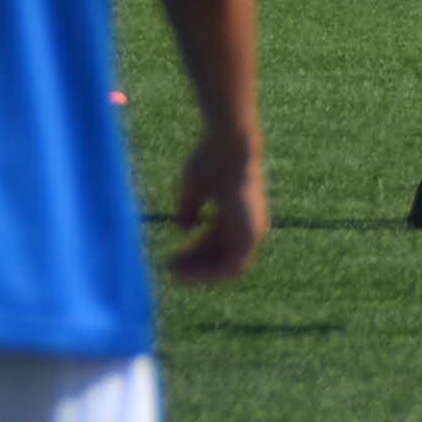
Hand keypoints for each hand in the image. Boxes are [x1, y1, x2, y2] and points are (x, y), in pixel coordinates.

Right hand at [166, 132, 265, 284]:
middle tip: (168, 270)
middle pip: (219, 254)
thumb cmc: (211, 159)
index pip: (213, 240)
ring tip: (173, 274)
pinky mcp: (252, 235)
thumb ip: (190, 209)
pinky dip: (210, 274)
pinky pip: (232, 268)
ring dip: (200, 274)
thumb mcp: (195, 188)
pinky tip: (186, 273)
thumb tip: (184, 229)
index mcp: (235, 209)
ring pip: (227, 266)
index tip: (169, 258)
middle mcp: (246, 222)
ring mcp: (252, 229)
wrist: (229, 148)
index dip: (192, 251)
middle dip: (193, 265)